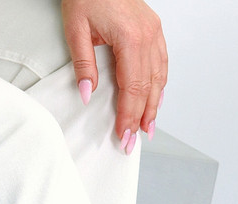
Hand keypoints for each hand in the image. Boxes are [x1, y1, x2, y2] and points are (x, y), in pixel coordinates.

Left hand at [61, 0, 166, 150]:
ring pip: (159, 77)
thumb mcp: (76, 29)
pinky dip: (159, 85)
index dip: (128, 115)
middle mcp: (147, 35)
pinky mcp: (154, 29)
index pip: (132, 88)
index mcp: (130, 37)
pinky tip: (155, 99)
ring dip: (154, 105)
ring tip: (147, 128)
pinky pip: (161, 63)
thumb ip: (84, 65)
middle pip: (148, 88)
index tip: (123, 135)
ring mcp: (154, 32)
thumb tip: (88, 94)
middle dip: (141, 118)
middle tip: (133, 141)